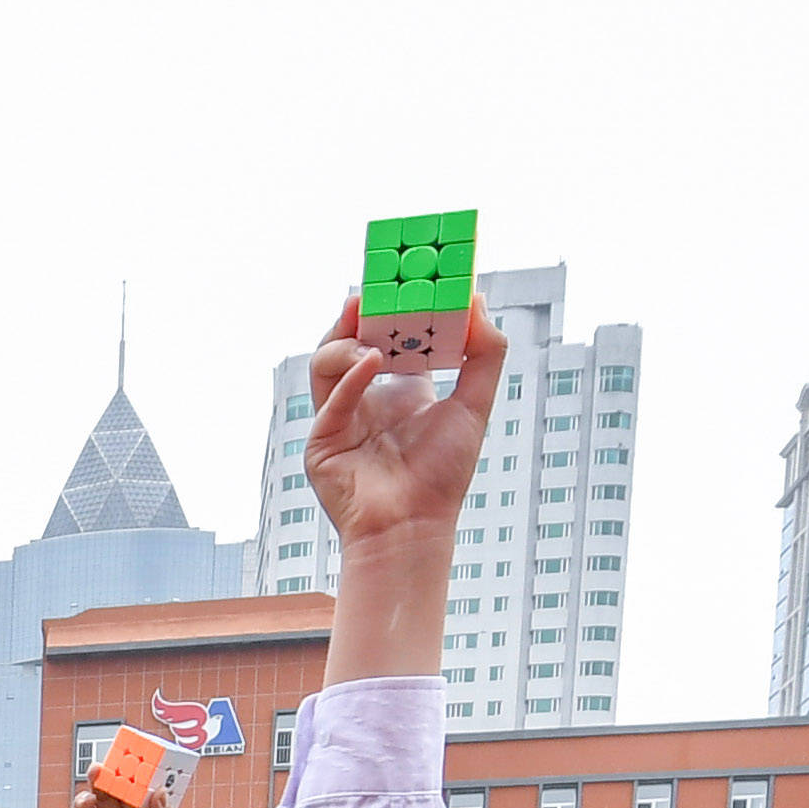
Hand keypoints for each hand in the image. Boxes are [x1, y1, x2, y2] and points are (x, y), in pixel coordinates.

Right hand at [296, 294, 504, 547]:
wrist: (414, 529)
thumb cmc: (442, 477)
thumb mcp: (474, 404)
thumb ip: (485, 353)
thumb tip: (478, 299)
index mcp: (396, 389)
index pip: (386, 334)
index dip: (392, 307)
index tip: (408, 278)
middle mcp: (364, 399)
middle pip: (348, 340)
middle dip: (357, 313)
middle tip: (374, 287)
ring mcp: (338, 418)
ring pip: (325, 363)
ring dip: (345, 341)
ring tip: (370, 329)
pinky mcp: (323, 441)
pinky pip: (330, 400)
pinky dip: (350, 377)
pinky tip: (371, 362)